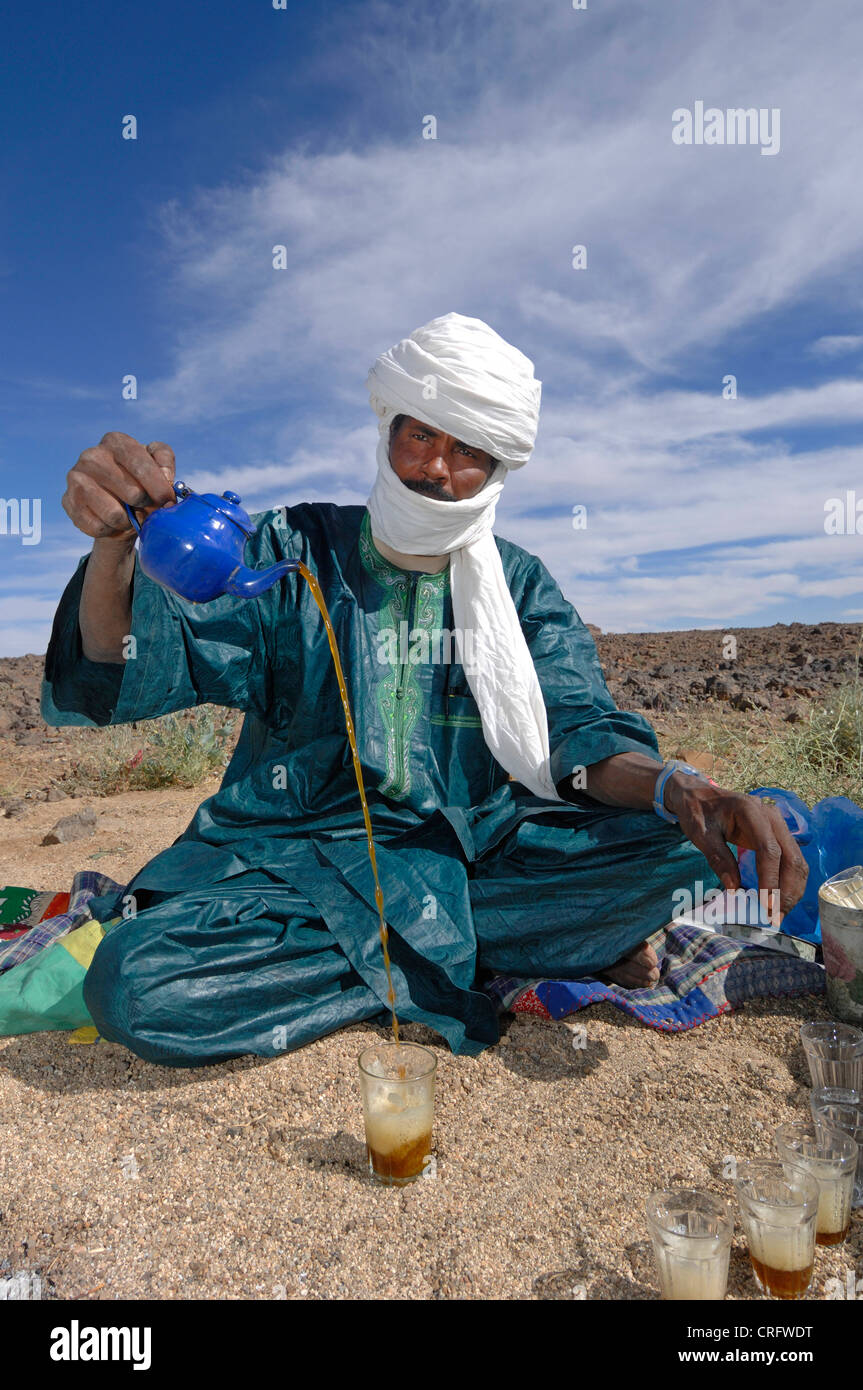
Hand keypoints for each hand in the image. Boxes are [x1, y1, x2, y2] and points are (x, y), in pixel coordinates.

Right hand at [63, 432, 176, 540]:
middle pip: (132, 492)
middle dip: (145, 506)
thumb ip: (165, 461)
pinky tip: (111, 522)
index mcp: (115, 441)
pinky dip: (110, 530)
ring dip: (128, 521)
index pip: (140, 463)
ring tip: (128, 515)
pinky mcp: (68, 500)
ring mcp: (76, 478)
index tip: (168, 501)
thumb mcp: (158, 466)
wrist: (116, 507)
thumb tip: (165, 475)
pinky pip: (98, 527)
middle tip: (146, 507)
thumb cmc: (141, 484)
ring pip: (114, 514)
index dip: (158, 486)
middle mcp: (92, 455)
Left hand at [665, 775, 808, 926]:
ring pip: (797, 860)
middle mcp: (772, 817)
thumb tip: (734, 889)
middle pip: (791, 857)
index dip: (770, 879)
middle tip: (776, 917)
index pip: (769, 850)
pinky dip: (789, 881)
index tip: (766, 904)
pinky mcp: (778, 836)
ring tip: (780, 913)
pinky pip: (791, 860)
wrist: (698, 795)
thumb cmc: (697, 812)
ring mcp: (778, 826)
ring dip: (792, 889)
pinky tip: (780, 899)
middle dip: (787, 890)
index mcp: (751, 812)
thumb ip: (719, 859)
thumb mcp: (701, 834)